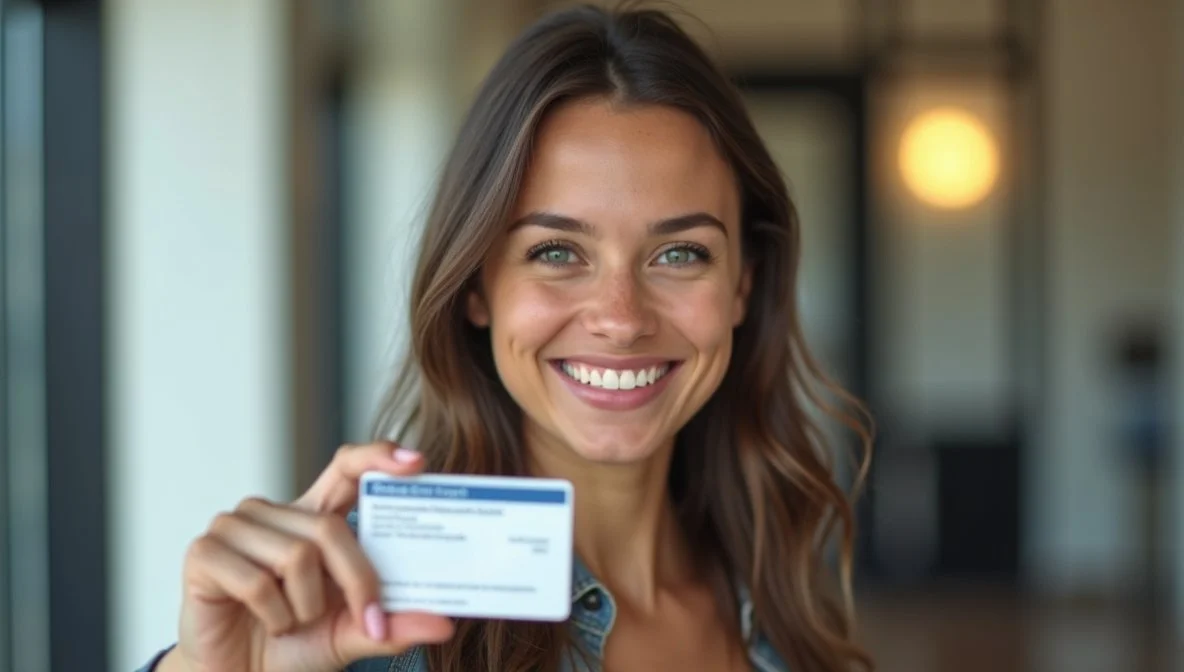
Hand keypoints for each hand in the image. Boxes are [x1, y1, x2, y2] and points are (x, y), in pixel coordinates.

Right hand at [159, 442, 452, 671]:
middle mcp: (273, 511)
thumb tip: (444, 623)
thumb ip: (393, 625)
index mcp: (314, 516)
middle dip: (357, 582)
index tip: (416, 462)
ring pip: (295, 556)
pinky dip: (273, 616)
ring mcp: (234, 526)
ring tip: (292, 622)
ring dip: (305, 607)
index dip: (377, 456)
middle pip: (330, 529)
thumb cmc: (295, 645)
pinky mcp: (204, 552)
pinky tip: (265, 623)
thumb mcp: (353, 634)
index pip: (346, 468)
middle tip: (367, 620)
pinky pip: (256, 582)